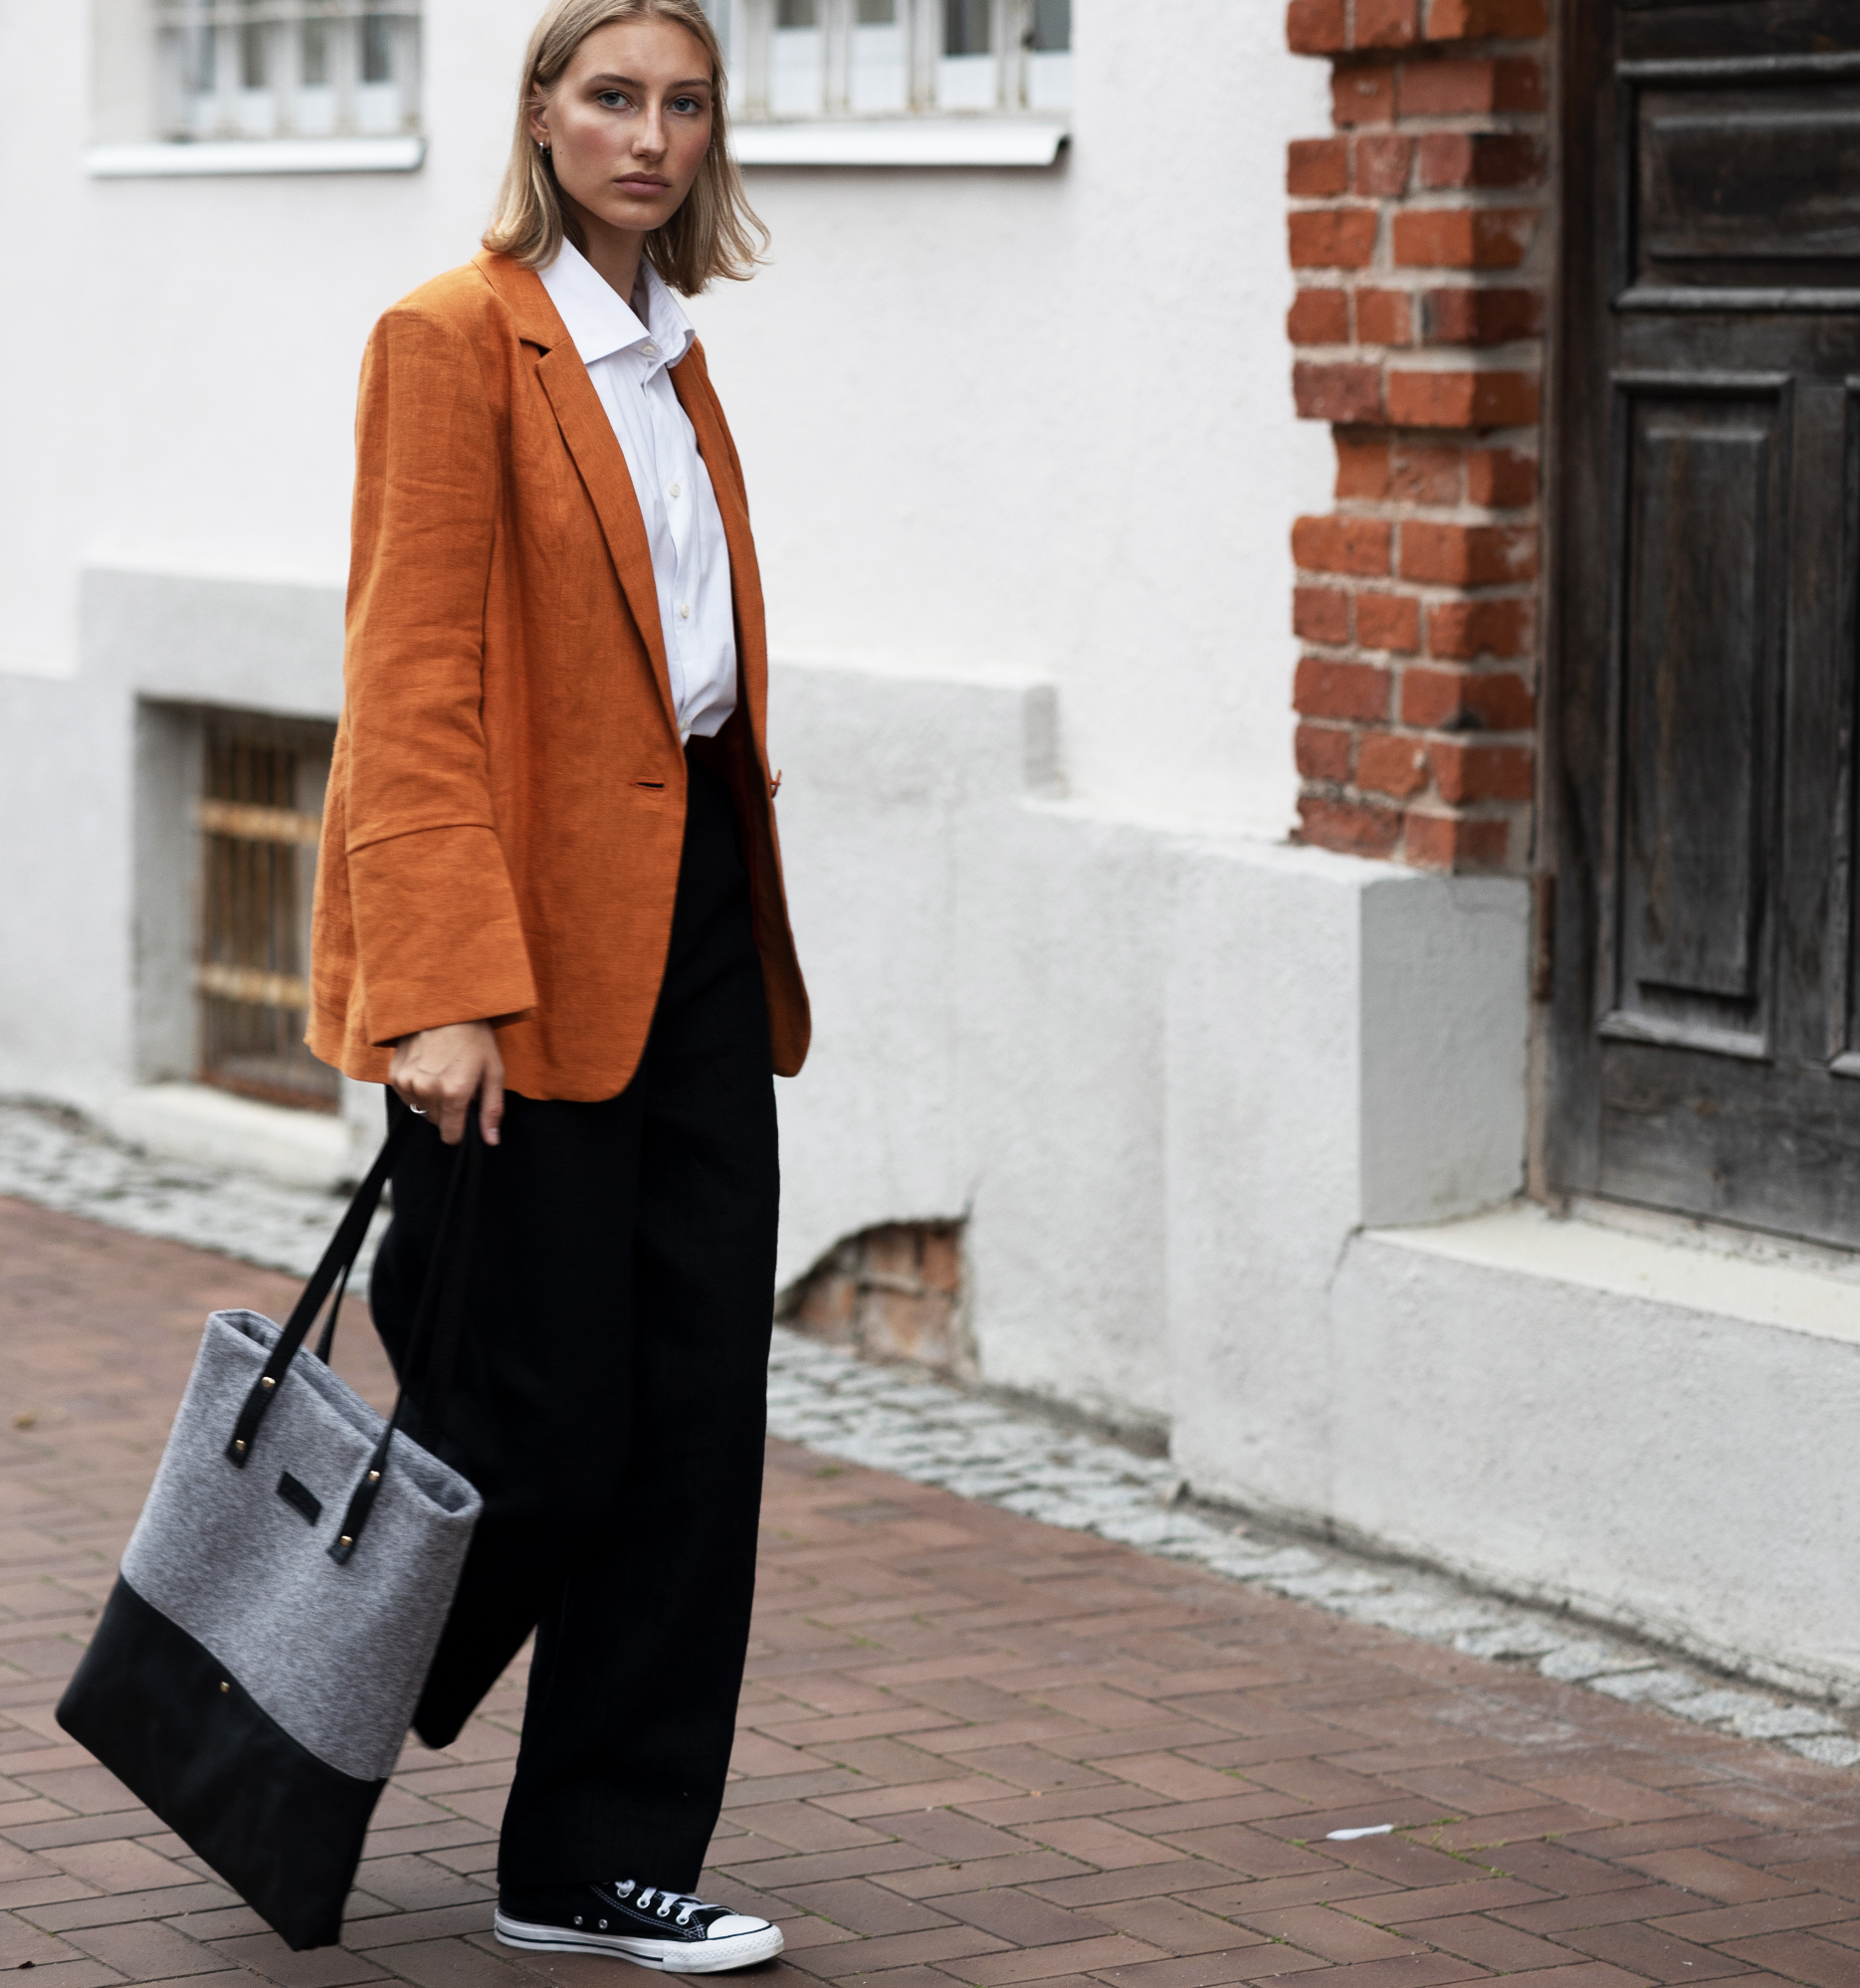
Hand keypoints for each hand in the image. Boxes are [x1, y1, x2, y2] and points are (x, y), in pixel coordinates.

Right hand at [389, 1022, 504, 1146]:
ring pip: (421, 1109)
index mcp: (454, 1093)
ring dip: (432, 1099)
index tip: (466, 1115)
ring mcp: (407, 1082)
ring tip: (443, 1072)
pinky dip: (417, 1088)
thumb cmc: (474, 1037)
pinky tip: (428, 1067)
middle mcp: (427, 1091)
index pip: (451, 1136)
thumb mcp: (493, 1072)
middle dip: (449, 1110)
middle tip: (458, 1083)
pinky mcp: (395, 1074)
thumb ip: (491, 1110)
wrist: (443, 1005)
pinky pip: (407, 1095)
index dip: (460, 1129)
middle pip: (437, 1122)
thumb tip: (491, 1141)